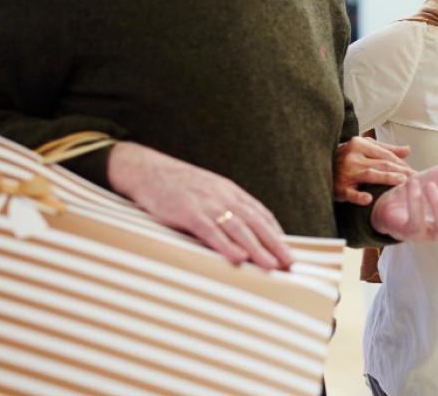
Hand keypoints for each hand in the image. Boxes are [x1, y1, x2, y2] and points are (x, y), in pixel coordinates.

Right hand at [107, 142, 292, 270]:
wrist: (147, 170)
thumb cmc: (179, 187)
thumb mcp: (208, 192)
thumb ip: (226, 208)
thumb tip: (243, 233)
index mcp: (231, 192)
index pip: (261, 214)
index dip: (276, 234)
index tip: (288, 253)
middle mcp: (224, 196)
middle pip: (256, 222)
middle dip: (275, 244)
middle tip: (290, 264)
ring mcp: (206, 203)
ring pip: (238, 228)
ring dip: (257, 249)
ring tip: (271, 266)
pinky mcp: (187, 212)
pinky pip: (210, 231)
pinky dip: (226, 245)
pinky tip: (238, 258)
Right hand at [335, 136, 414, 204]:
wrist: (318, 166)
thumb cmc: (346, 157)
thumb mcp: (364, 148)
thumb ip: (386, 149)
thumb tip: (408, 150)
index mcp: (359, 144)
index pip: (386, 155)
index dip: (402, 163)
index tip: (415, 172)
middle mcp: (352, 156)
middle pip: (381, 164)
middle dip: (401, 171)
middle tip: (416, 178)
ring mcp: (345, 172)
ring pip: (370, 174)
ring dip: (387, 178)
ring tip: (402, 182)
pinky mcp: (339, 187)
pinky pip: (350, 193)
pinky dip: (358, 196)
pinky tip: (368, 199)